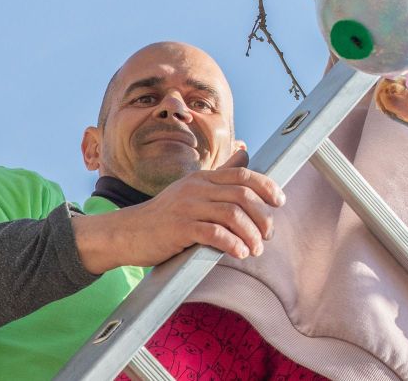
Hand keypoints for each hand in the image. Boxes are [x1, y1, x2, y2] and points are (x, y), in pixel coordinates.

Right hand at [73, 150, 285, 271]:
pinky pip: (214, 233)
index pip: (242, 174)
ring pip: (232, 215)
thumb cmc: (164, 216)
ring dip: (250, 235)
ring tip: (255, 250)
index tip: (279, 201)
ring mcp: (187, 206)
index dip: (266, 186)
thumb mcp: (192, 189)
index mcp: (202, 177)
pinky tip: (239, 253)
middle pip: (243, 195)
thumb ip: (219, 176)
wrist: (127, 233)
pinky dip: (232, 244)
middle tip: (267, 235)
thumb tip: (245, 153)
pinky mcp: (180, 228)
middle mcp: (196, 187)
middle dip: (262, 216)